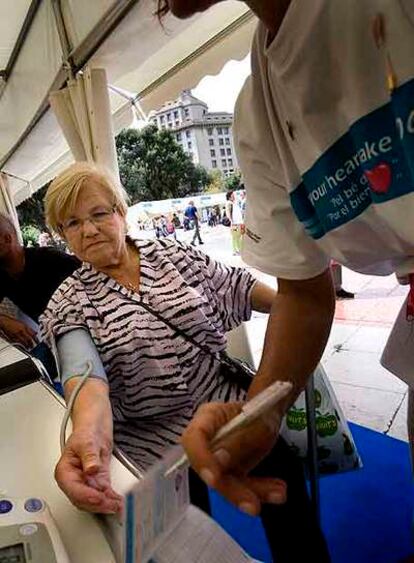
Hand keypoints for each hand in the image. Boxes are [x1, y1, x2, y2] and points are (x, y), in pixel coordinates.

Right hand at [0, 316, 36, 348]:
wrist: (4, 322)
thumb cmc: (13, 322)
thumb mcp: (23, 324)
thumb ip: (30, 329)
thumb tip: (35, 332)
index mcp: (25, 327)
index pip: (32, 334)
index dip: (36, 339)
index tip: (38, 342)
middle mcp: (21, 331)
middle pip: (28, 339)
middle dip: (31, 344)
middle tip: (33, 346)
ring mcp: (16, 335)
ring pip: (23, 342)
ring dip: (26, 346)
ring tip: (28, 348)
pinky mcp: (12, 338)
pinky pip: (17, 343)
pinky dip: (20, 345)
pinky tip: (22, 346)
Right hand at [55, 429, 121, 513]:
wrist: (95, 427)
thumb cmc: (86, 432)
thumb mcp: (87, 442)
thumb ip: (89, 456)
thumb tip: (90, 469)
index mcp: (65, 472)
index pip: (73, 489)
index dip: (86, 496)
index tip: (98, 498)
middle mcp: (74, 480)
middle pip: (83, 499)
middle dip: (97, 504)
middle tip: (111, 505)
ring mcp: (86, 482)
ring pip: (93, 500)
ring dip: (105, 505)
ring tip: (118, 505)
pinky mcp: (98, 482)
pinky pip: (104, 494)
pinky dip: (111, 498)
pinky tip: (119, 500)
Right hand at [181, 402, 286, 516]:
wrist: (268, 414)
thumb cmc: (259, 410)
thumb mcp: (255, 422)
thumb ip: (238, 440)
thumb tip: (219, 460)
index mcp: (208, 417)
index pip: (194, 438)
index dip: (201, 459)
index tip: (213, 479)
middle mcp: (207, 440)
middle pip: (209, 468)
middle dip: (231, 490)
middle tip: (253, 505)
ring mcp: (217, 458)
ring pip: (226, 482)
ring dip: (252, 492)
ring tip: (279, 493)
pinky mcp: (230, 471)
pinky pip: (241, 486)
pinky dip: (260, 491)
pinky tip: (278, 492)